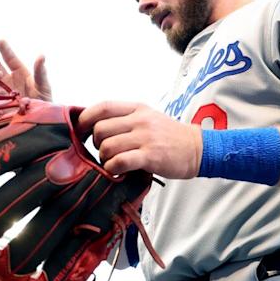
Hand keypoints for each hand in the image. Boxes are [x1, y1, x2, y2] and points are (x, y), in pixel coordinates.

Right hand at [0, 40, 50, 100]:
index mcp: (20, 73)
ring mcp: (2, 92)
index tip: (0, 41)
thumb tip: (41, 56)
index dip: (5, 50)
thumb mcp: (44, 86)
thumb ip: (41, 72)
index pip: (11, 59)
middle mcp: (9, 81)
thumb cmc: (44, 102)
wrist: (39, 122)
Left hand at [78, 101, 201, 177]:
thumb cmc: (170, 137)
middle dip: (96, 144)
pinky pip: (119, 161)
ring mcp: (146, 137)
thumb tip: (95, 127)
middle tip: (104, 153)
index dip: (85, 119)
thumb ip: (125, 120)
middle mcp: (140, 120)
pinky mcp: (151, 156)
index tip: (81, 131)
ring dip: (104, 159)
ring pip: (107, 146)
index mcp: (137, 109)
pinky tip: (118, 173)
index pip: (102, 107)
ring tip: (113, 164)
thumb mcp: (148, 118)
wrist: (198, 149)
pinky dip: (113, 169)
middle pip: (100, 129)